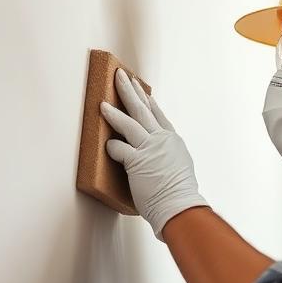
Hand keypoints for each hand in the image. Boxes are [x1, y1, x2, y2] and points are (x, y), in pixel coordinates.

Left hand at [99, 67, 208, 240]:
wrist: (180, 206)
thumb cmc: (178, 194)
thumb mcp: (177, 166)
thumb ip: (165, 155)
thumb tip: (155, 154)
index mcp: (172, 140)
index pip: (157, 114)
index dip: (147, 100)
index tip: (140, 89)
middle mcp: (162, 140)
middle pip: (142, 109)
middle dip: (129, 91)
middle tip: (120, 75)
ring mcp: (150, 149)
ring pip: (129, 122)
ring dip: (114, 112)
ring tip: (102, 103)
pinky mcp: (137, 161)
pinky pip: (119, 148)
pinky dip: (112, 146)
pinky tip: (107, 143)